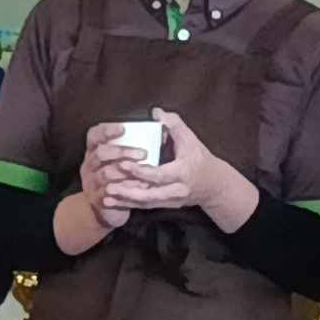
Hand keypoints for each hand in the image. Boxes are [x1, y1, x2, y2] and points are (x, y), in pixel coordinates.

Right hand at [74, 134, 140, 235]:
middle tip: (143, 153)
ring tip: (144, 171)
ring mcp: (92, 182)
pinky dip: (125, 188)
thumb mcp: (121, 157)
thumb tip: (158, 116)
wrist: (107, 207)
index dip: (107, 130)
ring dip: (125, 171)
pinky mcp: (98, 198)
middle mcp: (90, 164)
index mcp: (94, 149)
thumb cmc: (119, 175)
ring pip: (105, 173)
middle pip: (100, 153)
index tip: (123, 128)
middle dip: (121, 152)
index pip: (95, 135)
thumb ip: (134, 140)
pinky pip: (110, 192)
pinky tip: (139, 186)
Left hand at [109, 109, 261, 228]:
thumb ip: (174, 124)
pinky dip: (128, 204)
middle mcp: (176, 190)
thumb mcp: (191, 139)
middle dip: (128, 192)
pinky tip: (112, 201)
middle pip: (150, 195)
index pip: (160, 174)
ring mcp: (170, 200)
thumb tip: (156, 112)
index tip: (123, 163)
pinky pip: (145, 206)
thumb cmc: (199, 159)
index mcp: (183, 173)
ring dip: (125, 201)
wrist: (212, 185)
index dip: (141, 171)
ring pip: (145, 204)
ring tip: (106, 196)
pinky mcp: (165, 205)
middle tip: (108, 186)